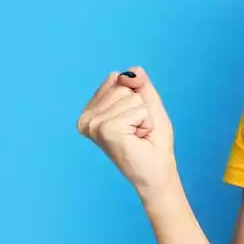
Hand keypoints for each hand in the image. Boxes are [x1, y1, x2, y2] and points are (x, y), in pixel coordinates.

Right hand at [77, 66, 176, 191]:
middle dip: (140, 106)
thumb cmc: (152, 141)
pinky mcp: (105, 130)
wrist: (156, 172)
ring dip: (143, 115)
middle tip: (137, 129)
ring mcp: (94, 124)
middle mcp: (87, 117)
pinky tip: (137, 138)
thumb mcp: (149, 105)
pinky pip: (136, 109)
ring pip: (130, 96)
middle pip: (122, 85)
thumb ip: (140, 84)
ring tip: (137, 134)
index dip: (137, 97)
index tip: (135, 119)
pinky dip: (145, 122)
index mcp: (92, 110)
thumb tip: (131, 71)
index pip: (117, 78)